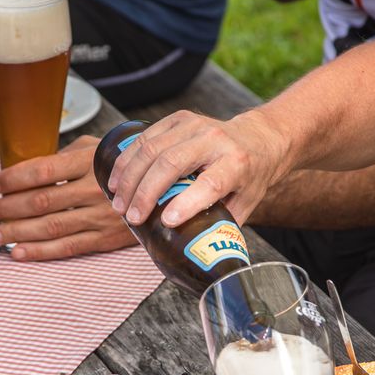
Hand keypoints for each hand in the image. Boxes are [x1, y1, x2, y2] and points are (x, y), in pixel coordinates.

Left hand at [0, 135, 135, 260]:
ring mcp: (101, 216)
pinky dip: (40, 251)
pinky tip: (18, 253)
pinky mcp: (106, 238)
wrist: (167, 187)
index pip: (43, 169)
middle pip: (41, 200)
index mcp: (90, 161)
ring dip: (15, 233)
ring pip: (50, 226)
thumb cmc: (121, 165)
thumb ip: (65, 156)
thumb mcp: (97, 148)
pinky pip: (68, 247)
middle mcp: (95, 189)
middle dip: (7, 208)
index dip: (14, 178)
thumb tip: (27, 170)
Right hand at [107, 109, 291, 228]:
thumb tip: (195, 255)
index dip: (187, 203)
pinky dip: (126, 159)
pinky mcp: (178, 119)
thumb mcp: (244, 203)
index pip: (210, 183)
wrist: (257, 139)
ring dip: (129, 177)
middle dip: (145, 192)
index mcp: (237, 163)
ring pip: (152, 149)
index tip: (165, 222)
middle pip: (172, 163)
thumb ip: (222, 225)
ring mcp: (194, 125)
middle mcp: (215, 140)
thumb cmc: (249, 177)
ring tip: (118, 202)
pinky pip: (145, 137)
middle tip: (131, 217)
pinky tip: (117, 179)